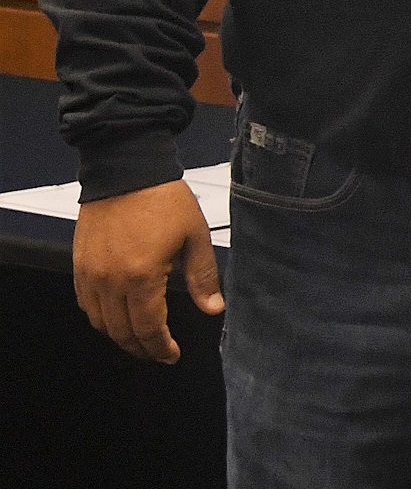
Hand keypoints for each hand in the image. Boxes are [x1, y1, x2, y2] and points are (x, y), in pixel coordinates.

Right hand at [73, 178, 223, 363]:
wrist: (127, 171)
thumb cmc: (164, 200)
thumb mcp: (194, 236)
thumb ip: (202, 276)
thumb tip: (213, 309)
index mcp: (141, 277)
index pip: (148, 328)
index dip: (160, 347)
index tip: (171, 355)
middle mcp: (110, 282)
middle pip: (121, 332)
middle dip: (141, 348)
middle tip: (158, 353)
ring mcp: (90, 274)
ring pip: (100, 322)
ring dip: (119, 336)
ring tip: (140, 338)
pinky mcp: (79, 265)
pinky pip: (86, 303)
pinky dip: (100, 317)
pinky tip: (116, 316)